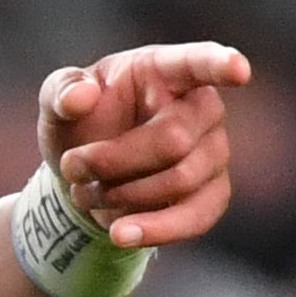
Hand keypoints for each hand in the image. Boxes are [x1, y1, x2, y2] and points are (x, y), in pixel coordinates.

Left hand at [39, 42, 251, 248]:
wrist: (83, 178)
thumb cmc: (79, 126)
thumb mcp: (57, 103)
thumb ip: (61, 91)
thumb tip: (80, 97)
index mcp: (165, 70)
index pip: (198, 62)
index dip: (220, 64)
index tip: (238, 70)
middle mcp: (201, 108)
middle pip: (173, 140)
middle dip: (113, 161)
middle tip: (71, 167)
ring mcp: (214, 152)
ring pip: (180, 181)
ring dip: (122, 194)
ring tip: (85, 193)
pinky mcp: (213, 195)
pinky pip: (196, 217)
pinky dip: (154, 229)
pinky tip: (120, 234)